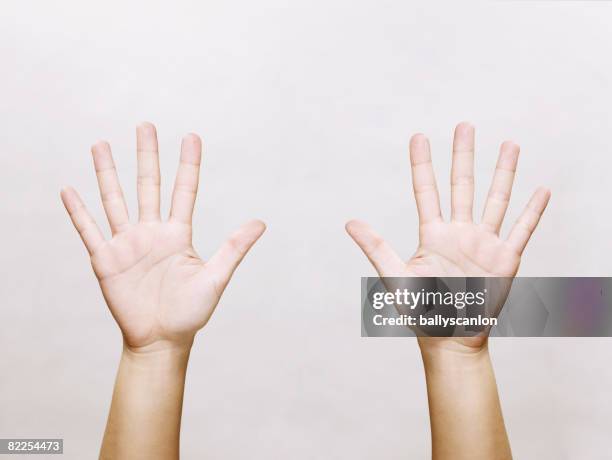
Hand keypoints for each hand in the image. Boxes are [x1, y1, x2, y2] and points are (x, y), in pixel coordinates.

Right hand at [61, 123, 264, 352]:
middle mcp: (152, 233)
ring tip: (100, 144)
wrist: (161, 341)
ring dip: (107, 173)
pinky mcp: (106, 261)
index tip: (191, 136)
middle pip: (148, 186)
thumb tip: (262, 222)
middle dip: (146, 156)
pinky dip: (79, 211)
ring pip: (115, 201)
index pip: (184, 191)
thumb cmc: (191, 312)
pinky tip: (69, 190)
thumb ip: (234, 248)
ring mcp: (127, 244)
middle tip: (145, 125)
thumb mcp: (216, 277)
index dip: (188, 164)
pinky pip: (89, 231)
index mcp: (178, 234)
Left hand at [346, 122, 549, 350]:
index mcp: (432, 235)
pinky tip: (541, 189)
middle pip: (462, 186)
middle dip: (463, 155)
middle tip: (464, 125)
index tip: (418, 136)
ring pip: (495, 200)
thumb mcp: (396, 277)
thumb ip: (375, 247)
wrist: (449, 339)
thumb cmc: (420, 311)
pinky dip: (532, 210)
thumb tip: (348, 222)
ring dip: (503, 172)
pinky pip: (521, 229)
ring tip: (509, 144)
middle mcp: (459, 233)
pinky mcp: (505, 259)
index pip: (426, 191)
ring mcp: (484, 244)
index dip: (422, 163)